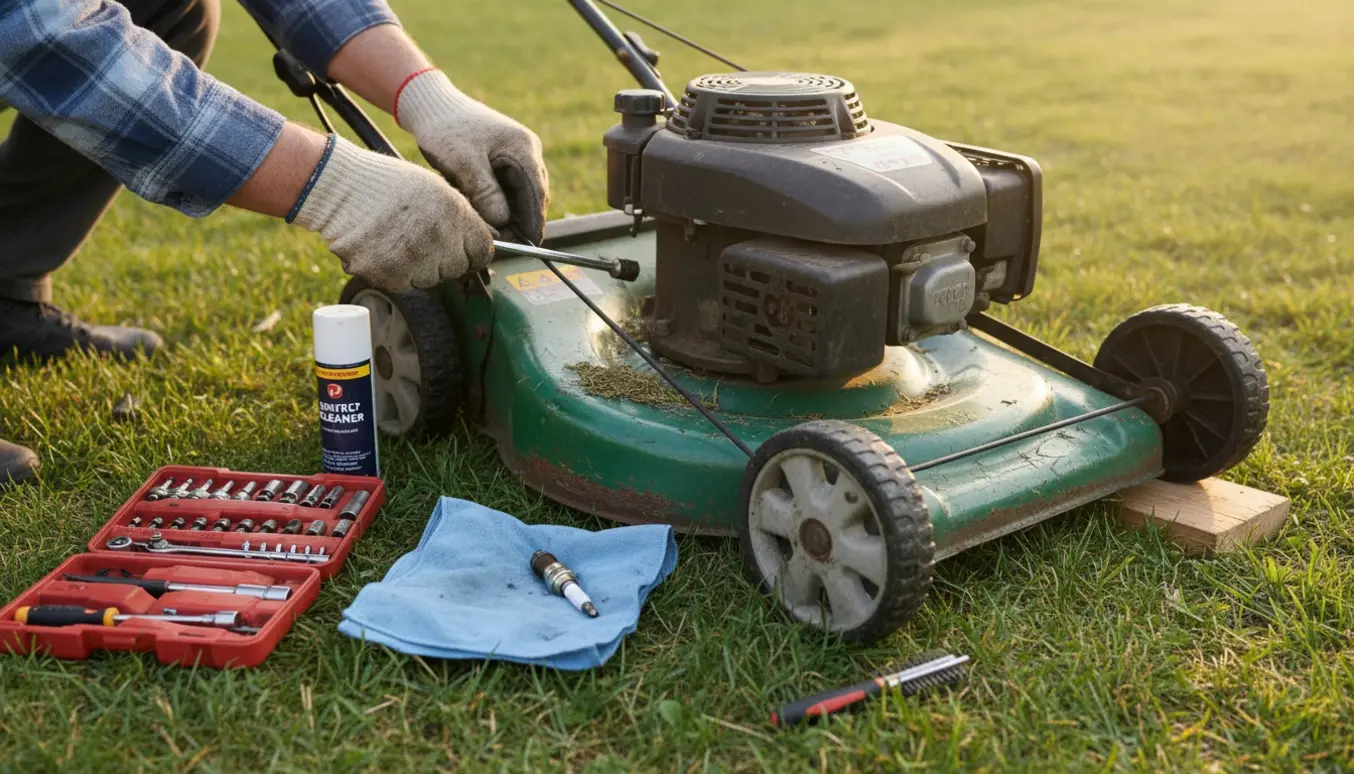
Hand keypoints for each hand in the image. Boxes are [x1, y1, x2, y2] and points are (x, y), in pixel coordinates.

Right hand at [291, 136, 493, 290]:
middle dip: (445, 258)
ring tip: (399, 240)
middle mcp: (437, 240)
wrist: (339, 188)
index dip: (472, 249)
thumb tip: (490, 240)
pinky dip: (396, 272)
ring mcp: (412, 260)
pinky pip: (404, 284)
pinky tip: (384, 248)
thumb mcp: (436, 189)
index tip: (459, 244)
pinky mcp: (387, 276)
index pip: (483, 253)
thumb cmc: (388, 185)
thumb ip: (464, 217)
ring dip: (420, 268)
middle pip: (457, 269)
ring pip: (430, 280)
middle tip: (422, 237)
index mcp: (454, 215)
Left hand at [396, 70, 548, 244]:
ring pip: (521, 194)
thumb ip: (485, 192)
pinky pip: (509, 187)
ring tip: (494, 233)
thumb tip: (504, 222)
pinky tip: (486, 215)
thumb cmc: (445, 129)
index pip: (536, 194)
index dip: (534, 223)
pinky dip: (501, 203)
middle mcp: (527, 150)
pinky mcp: (505, 158)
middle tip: (505, 244)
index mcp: (523, 148)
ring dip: (510, 214)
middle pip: (533, 196)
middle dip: (521, 221)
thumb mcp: (463, 163)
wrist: (431, 105)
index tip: (528, 246)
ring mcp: (518, 153)